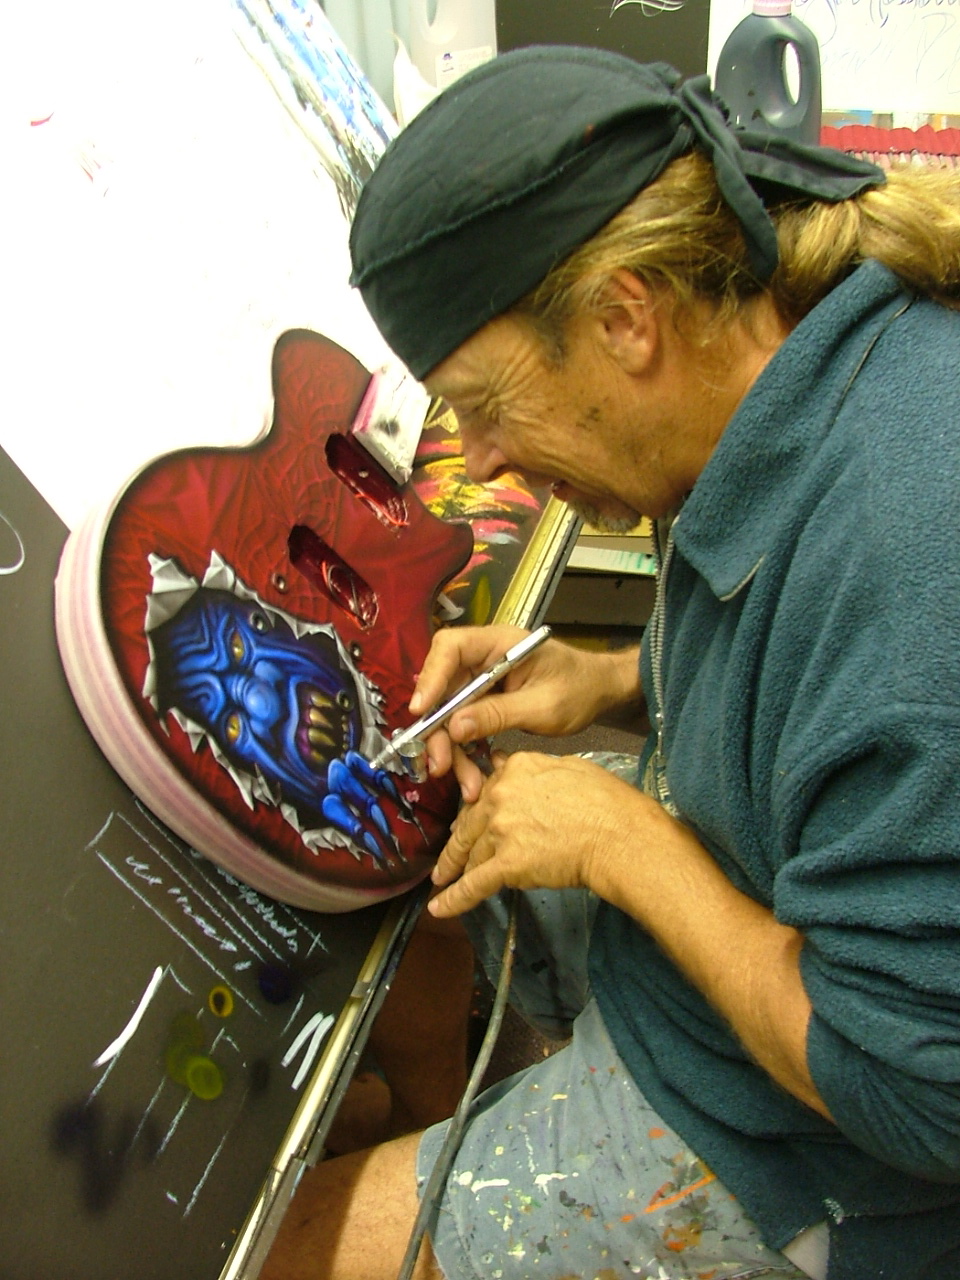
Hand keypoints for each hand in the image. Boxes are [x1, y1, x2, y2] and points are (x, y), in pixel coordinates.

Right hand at [410, 625, 640, 799]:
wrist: (601, 692)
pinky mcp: (485, 700)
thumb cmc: (580, 689)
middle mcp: (484, 658)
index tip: (421, 711)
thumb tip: (455, 727)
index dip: (431, 677)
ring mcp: (483, 679)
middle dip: (439, 730)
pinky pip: (464, 725)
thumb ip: (499, 714)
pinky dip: (466, 752)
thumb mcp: (543, 706)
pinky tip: (472, 779)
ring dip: (452, 750)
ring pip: (450, 713)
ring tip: (467, 785)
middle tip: (439, 765)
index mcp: (499, 643)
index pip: (450, 647)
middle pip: (444, 688)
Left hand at [427, 750, 641, 916]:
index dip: (477, 810)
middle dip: (458, 843)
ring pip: (471, 853)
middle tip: (448, 858)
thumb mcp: (571, 768)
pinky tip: (440, 908)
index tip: (469, 821)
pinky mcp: (507, 863)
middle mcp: (501, 795)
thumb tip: (518, 767)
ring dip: (457, 870)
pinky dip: (454, 899)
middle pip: (469, 822)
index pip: (486, 792)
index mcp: (515, 770)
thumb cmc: (607, 803)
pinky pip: (474, 884)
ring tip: (445, 882)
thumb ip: (537, 769)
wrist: (618, 836)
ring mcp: (501, 830)